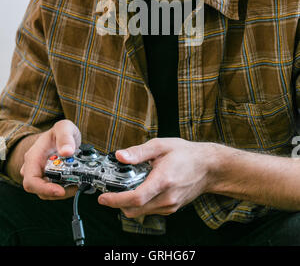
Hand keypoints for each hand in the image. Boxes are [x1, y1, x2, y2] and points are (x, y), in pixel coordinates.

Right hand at [20, 120, 80, 199]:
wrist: (63, 134)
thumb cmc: (60, 131)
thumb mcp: (64, 127)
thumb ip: (65, 137)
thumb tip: (67, 152)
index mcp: (33, 157)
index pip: (31, 180)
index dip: (44, 188)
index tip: (60, 191)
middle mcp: (35, 168)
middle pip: (39, 189)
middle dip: (57, 192)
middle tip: (74, 186)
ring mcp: (42, 174)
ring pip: (48, 192)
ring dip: (64, 190)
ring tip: (78, 183)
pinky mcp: (51, 179)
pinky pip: (56, 188)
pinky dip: (66, 188)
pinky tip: (76, 182)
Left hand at [98, 138, 217, 217]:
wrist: (209, 167)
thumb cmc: (187, 154)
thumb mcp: (161, 146)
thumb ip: (139, 152)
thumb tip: (120, 156)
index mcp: (163, 180)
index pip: (136, 198)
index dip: (116, 200)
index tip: (103, 198)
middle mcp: (167, 197)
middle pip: (135, 210)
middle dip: (118, 203)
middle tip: (110, 192)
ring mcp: (170, 205)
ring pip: (141, 212)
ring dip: (129, 203)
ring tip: (129, 186)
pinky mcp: (172, 208)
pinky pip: (150, 210)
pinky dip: (141, 203)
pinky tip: (143, 188)